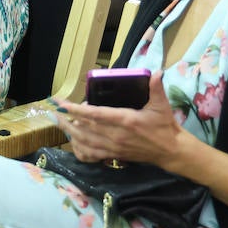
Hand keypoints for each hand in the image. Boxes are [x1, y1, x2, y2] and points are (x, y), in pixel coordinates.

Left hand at [50, 71, 187, 167]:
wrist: (170, 151)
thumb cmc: (165, 126)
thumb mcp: (162, 106)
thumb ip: (157, 88)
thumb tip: (157, 71)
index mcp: (126, 120)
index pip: (97, 114)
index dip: (78, 109)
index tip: (63, 104)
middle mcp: (116, 135)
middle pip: (86, 128)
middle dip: (68, 120)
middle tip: (56, 112)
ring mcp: (114, 148)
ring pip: (86, 142)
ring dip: (71, 133)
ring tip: (60, 123)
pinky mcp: (114, 156)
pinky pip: (92, 155)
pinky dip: (80, 150)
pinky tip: (73, 143)